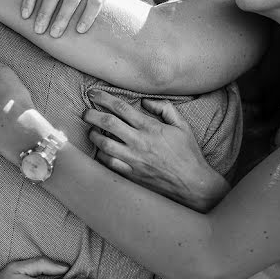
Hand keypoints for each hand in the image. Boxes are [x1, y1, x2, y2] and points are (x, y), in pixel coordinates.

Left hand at [84, 91, 228, 211]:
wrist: (193, 184)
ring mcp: (134, 160)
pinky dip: (100, 156)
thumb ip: (165, 108)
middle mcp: (139, 142)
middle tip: (86, 112)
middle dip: (92, 115)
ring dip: (93, 135)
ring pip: (104, 144)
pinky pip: (109, 164)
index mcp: (150, 127)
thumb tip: (145, 102)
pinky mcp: (131, 175)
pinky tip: (100, 151)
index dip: (104, 98)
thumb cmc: (188, 153)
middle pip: (108, 124)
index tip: (93, 94)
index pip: (121, 108)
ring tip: (91, 131)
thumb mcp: (182, 125)